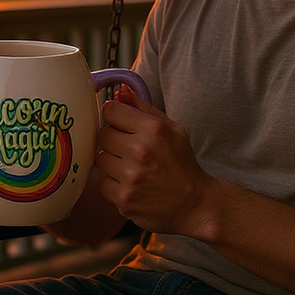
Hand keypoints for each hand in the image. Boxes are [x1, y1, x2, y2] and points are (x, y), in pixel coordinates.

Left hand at [96, 85, 213, 236]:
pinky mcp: (124, 199)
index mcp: (153, 129)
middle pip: (103, 134)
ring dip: (112, 162)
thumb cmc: (182, 164)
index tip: (120, 124)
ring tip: (131, 168)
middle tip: (129, 149)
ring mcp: (132, 177)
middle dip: (114, 140)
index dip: (115, 116)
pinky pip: (103, 183)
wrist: (194, 203)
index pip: (111, 110)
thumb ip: (144, 108)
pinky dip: (114, 184)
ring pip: (100, 159)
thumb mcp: (172, 130)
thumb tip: (121, 91)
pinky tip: (131, 184)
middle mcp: (141, 151)